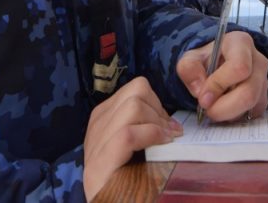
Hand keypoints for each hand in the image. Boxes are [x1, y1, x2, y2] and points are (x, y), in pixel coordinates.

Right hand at [82, 76, 182, 199]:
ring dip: (157, 123)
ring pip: (134, 107)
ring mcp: (96, 142)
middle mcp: (97, 123)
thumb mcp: (131, 147)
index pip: (135, 89)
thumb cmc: (123, 179)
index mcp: (103, 116)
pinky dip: (151, 135)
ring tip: (168, 140)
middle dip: (159, 110)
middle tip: (171, 133)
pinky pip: (129, 133)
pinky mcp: (102, 161)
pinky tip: (162, 145)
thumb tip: (171, 122)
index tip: (167, 125)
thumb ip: (142, 128)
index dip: (157, 103)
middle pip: (136, 92)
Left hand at [176, 30, 267, 122]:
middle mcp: (258, 61)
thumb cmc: (206, 59)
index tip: (203, 98)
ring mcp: (264, 80)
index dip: (219, 86)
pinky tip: (224, 108)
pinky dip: (236, 117)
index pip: (238, 67)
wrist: (217, 62)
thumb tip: (200, 91)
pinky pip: (253, 114)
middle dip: (224, 108)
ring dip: (229, 114)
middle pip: (249, 92)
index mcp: (241, 43)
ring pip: (252, 106)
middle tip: (207, 111)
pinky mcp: (264, 97)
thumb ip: (189, 69)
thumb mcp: (190, 58)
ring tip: (214, 107)